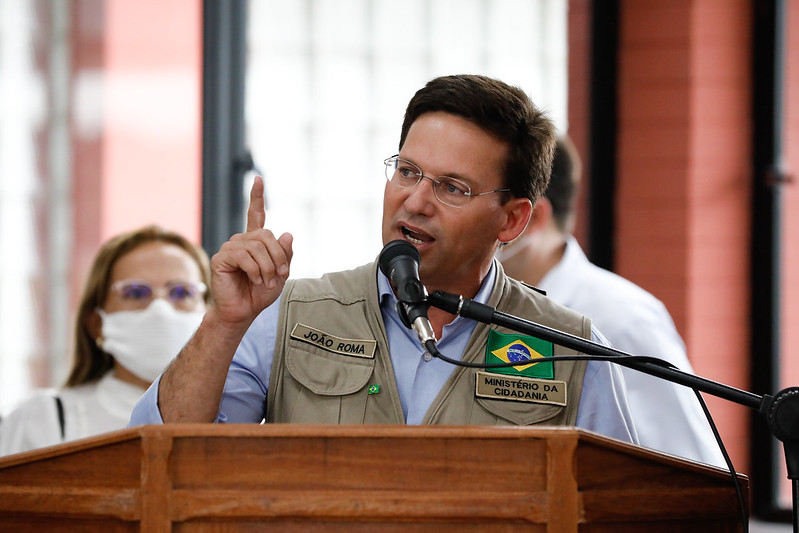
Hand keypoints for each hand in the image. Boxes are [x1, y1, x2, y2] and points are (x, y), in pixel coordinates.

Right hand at [209, 176, 292, 326]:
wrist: (242, 312)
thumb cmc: (259, 293)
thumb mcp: (281, 273)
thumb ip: (285, 254)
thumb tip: (287, 233)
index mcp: (254, 242)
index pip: (255, 215)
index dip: (257, 197)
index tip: (258, 178)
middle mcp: (240, 241)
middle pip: (266, 235)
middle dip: (278, 256)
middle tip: (280, 275)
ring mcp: (229, 248)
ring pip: (257, 246)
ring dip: (268, 266)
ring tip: (266, 281)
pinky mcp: (220, 258)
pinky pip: (244, 256)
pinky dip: (254, 270)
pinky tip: (254, 279)